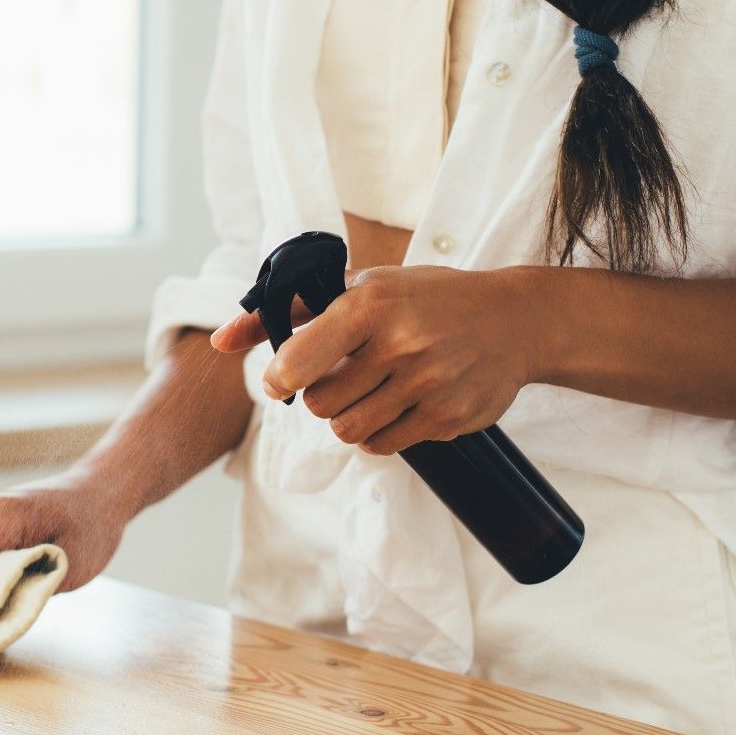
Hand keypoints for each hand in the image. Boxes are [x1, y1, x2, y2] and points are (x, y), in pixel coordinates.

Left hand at [210, 265, 547, 454]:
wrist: (515, 321)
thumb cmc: (425, 299)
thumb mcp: (363, 288)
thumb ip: (289, 311)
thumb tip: (220, 340)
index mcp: (373, 304)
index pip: (301, 359)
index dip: (280, 378)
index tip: (282, 380)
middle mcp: (401, 344)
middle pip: (321, 405)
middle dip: (321, 396)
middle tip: (343, 377)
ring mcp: (428, 384)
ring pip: (349, 431)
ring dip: (347, 417)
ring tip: (369, 391)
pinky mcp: (447, 418)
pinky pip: (382, 447)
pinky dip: (377, 433)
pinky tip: (395, 405)